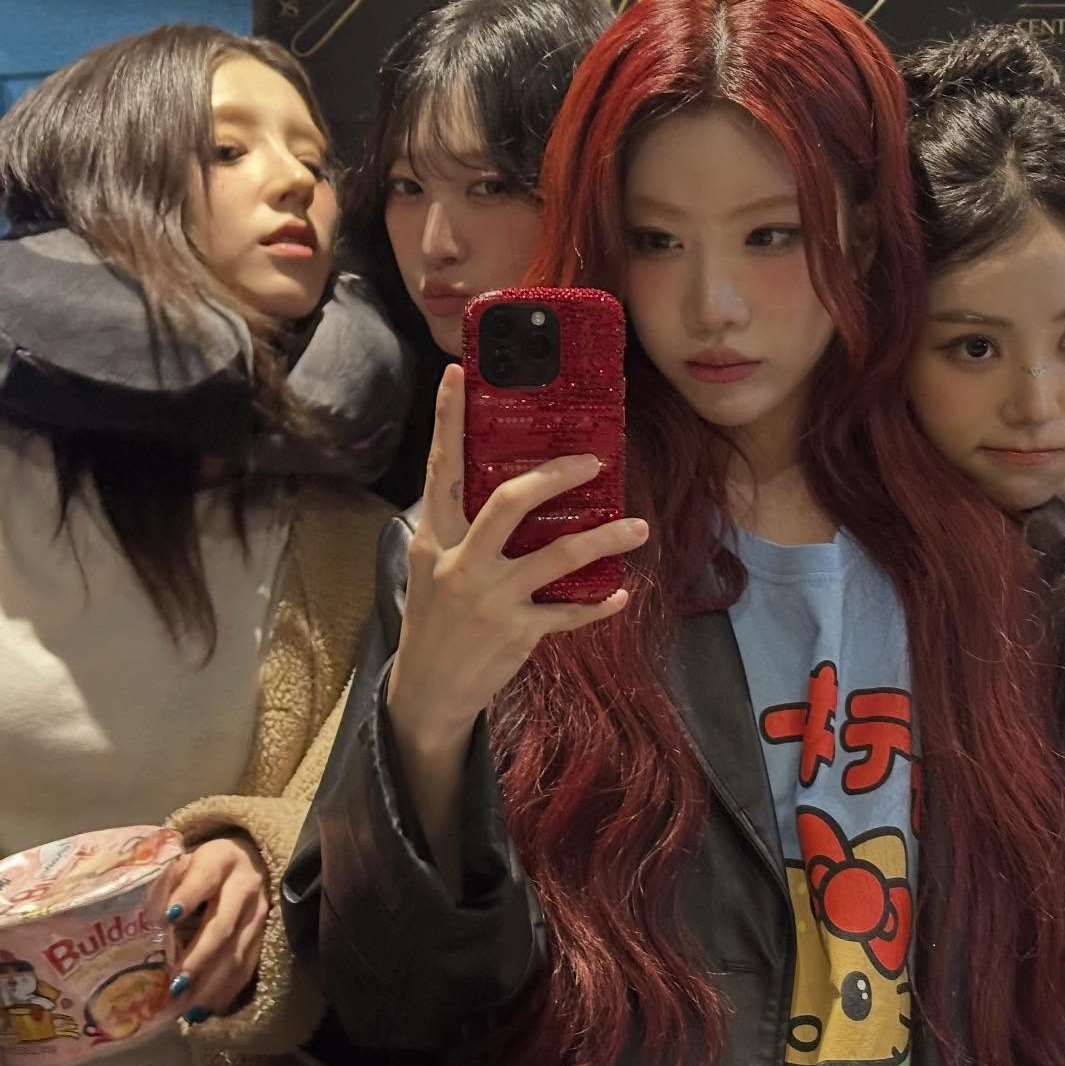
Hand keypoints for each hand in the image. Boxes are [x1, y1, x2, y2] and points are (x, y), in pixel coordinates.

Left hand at [162, 834, 269, 1022]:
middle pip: (223, 925)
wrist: (249, 860)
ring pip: (238, 952)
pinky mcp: (263, 935)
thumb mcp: (184, 862)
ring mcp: (258, 913)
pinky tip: (205, 1009)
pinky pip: (248, 966)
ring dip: (212, 983)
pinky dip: (226, 991)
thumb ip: (166, 884)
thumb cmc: (202, 867)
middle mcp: (245, 886)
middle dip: (199, 957)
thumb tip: (150, 919)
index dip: (187, 897)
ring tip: (187, 1009)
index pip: (205, 878)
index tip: (166, 919)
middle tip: (176, 984)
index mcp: (221, 860)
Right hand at [386, 364, 648, 754]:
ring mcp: (491, 598)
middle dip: (555, 476)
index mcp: (435, 538)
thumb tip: (511, 488)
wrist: (426, 692)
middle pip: (509, 501)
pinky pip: (570, 612)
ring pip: (558, 555)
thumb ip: (461, 529)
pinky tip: (622, 593)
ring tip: (637, 527)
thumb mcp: (433, 568)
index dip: (448, 419)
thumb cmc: (435, 620)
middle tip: (593, 461)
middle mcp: (462, 563)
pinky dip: (600, 603)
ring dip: (605, 539)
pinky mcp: (518, 632)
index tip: (459, 374)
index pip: (441, 467)